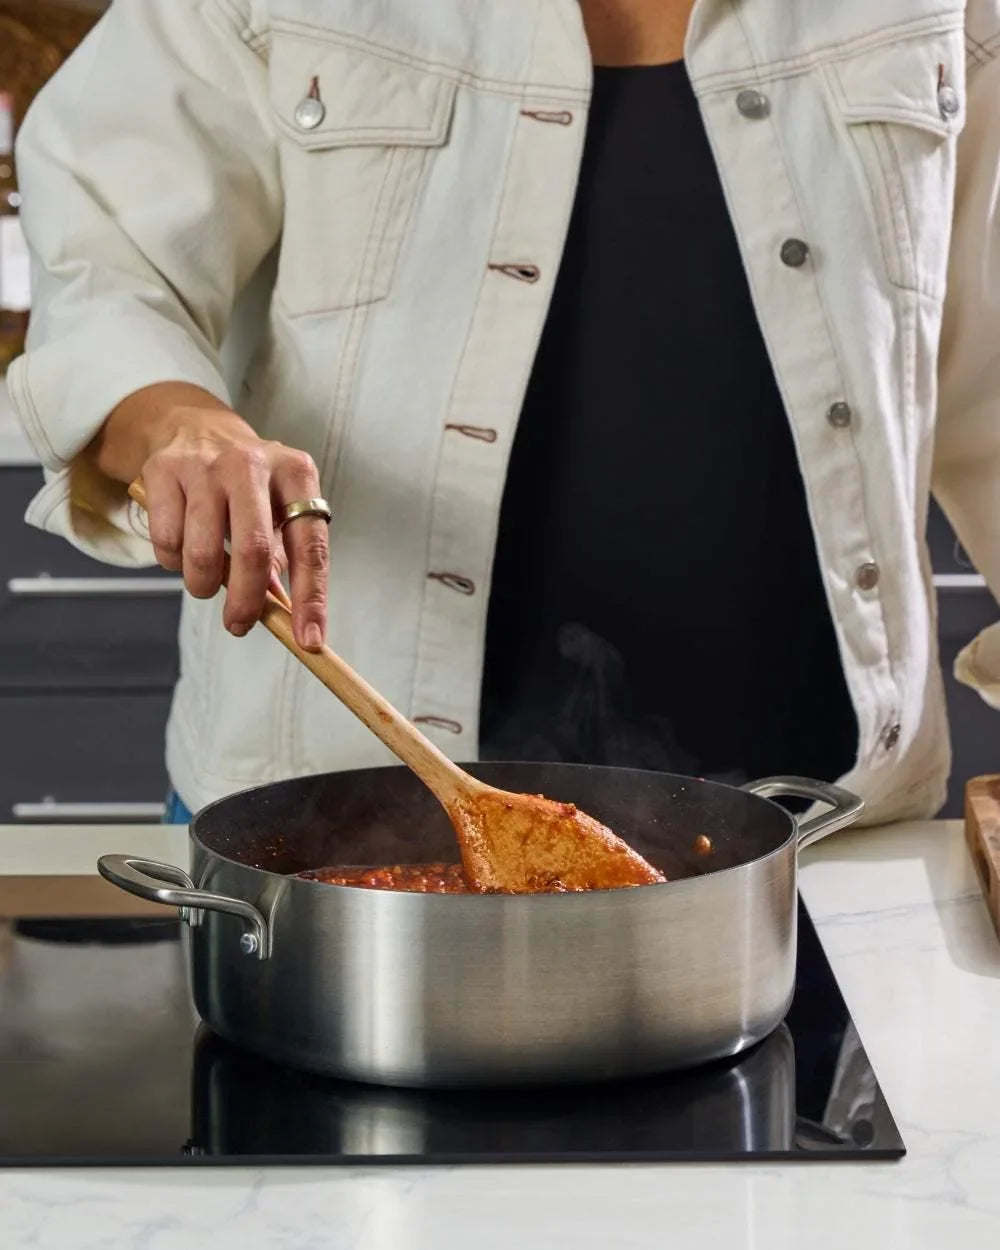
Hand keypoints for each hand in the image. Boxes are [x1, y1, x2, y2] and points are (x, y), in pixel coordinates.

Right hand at [89, 383, 328, 650]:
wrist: (193, 427)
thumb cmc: (249, 483)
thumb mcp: (279, 505)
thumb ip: (286, 555)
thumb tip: (284, 612)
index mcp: (296, 473)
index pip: (311, 546)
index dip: (311, 598)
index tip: (309, 640)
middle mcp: (252, 463)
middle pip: (254, 552)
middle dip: (247, 602)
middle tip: (239, 624)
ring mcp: (205, 465)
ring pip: (203, 553)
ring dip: (204, 584)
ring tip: (208, 579)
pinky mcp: (162, 471)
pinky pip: (166, 543)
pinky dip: (174, 562)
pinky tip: (183, 547)